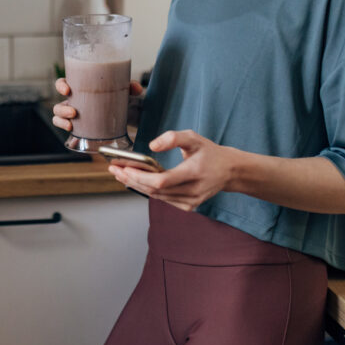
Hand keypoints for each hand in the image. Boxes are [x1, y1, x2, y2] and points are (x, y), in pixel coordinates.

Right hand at [52, 78, 142, 132]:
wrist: (123, 112)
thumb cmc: (116, 97)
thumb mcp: (123, 90)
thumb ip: (130, 86)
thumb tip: (136, 87)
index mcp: (80, 88)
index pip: (64, 83)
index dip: (61, 85)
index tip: (67, 89)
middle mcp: (74, 100)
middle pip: (59, 101)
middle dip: (61, 107)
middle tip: (73, 111)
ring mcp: (74, 113)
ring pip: (59, 115)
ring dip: (62, 118)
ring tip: (72, 122)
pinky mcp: (78, 125)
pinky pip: (64, 125)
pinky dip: (64, 126)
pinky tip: (71, 129)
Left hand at [107, 129, 235, 211]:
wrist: (229, 171)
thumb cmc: (209, 152)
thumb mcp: (194, 137)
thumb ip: (173, 137)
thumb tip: (151, 145)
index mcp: (195, 172)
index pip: (162, 181)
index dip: (140, 176)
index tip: (123, 168)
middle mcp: (193, 190)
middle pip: (155, 190)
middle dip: (131, 179)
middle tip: (114, 169)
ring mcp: (191, 201)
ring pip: (156, 196)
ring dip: (136, 185)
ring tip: (119, 174)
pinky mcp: (188, 206)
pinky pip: (163, 199)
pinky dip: (147, 190)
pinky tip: (135, 181)